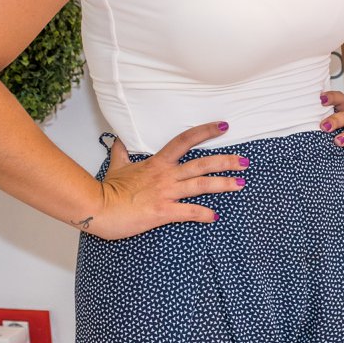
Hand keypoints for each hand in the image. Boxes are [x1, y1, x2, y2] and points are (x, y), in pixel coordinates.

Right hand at [81, 121, 247, 238]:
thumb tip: (118, 141)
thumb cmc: (107, 190)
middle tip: (245, 161)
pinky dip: (203, 214)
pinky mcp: (163, 211)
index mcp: (158, 163)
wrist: (98, 208)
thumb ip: (122, 153)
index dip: (206, 131)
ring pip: (201, 185)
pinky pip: (189, 212)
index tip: (223, 126)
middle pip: (202, 163)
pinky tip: (214, 216)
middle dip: (227, 161)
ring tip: (240, 184)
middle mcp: (166, 175)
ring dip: (223, 184)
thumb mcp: (117, 167)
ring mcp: (166, 193)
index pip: (185, 140)